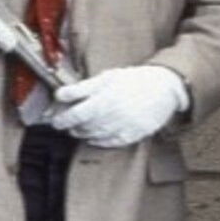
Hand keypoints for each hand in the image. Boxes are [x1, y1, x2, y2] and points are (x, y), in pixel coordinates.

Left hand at [51, 65, 188, 147]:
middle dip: (73, 126)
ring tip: (81, 127)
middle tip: (69, 122)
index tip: (55, 120)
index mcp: (105, 99)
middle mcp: (114, 116)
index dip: (61, 120)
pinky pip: (110, 143)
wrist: (165, 87)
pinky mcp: (134, 135)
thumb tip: (59, 94)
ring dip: (84, 133)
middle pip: (84, 127)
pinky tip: (95, 135)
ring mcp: (125, 127)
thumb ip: (82, 88)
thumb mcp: (107, 77)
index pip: (75, 115)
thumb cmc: (133, 80)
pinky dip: (99, 141)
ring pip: (95, 136)